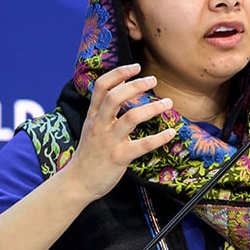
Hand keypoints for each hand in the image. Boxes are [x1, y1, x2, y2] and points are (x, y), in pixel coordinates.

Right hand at [58, 63, 175, 200]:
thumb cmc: (89, 154)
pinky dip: (159, 138)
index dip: (119, 73)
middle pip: (115, 97)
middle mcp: (100, 125)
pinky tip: (171, 133)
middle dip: (135, 85)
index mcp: (93, 116)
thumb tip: (122, 89)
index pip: (101, 86)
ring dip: (151, 108)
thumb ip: (103, 110)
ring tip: (167, 103)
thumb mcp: (91, 127)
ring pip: (130, 118)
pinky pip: (142, 145)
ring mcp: (109, 141)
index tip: (136, 67)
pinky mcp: (118, 157)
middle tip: (153, 80)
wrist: (77, 183)